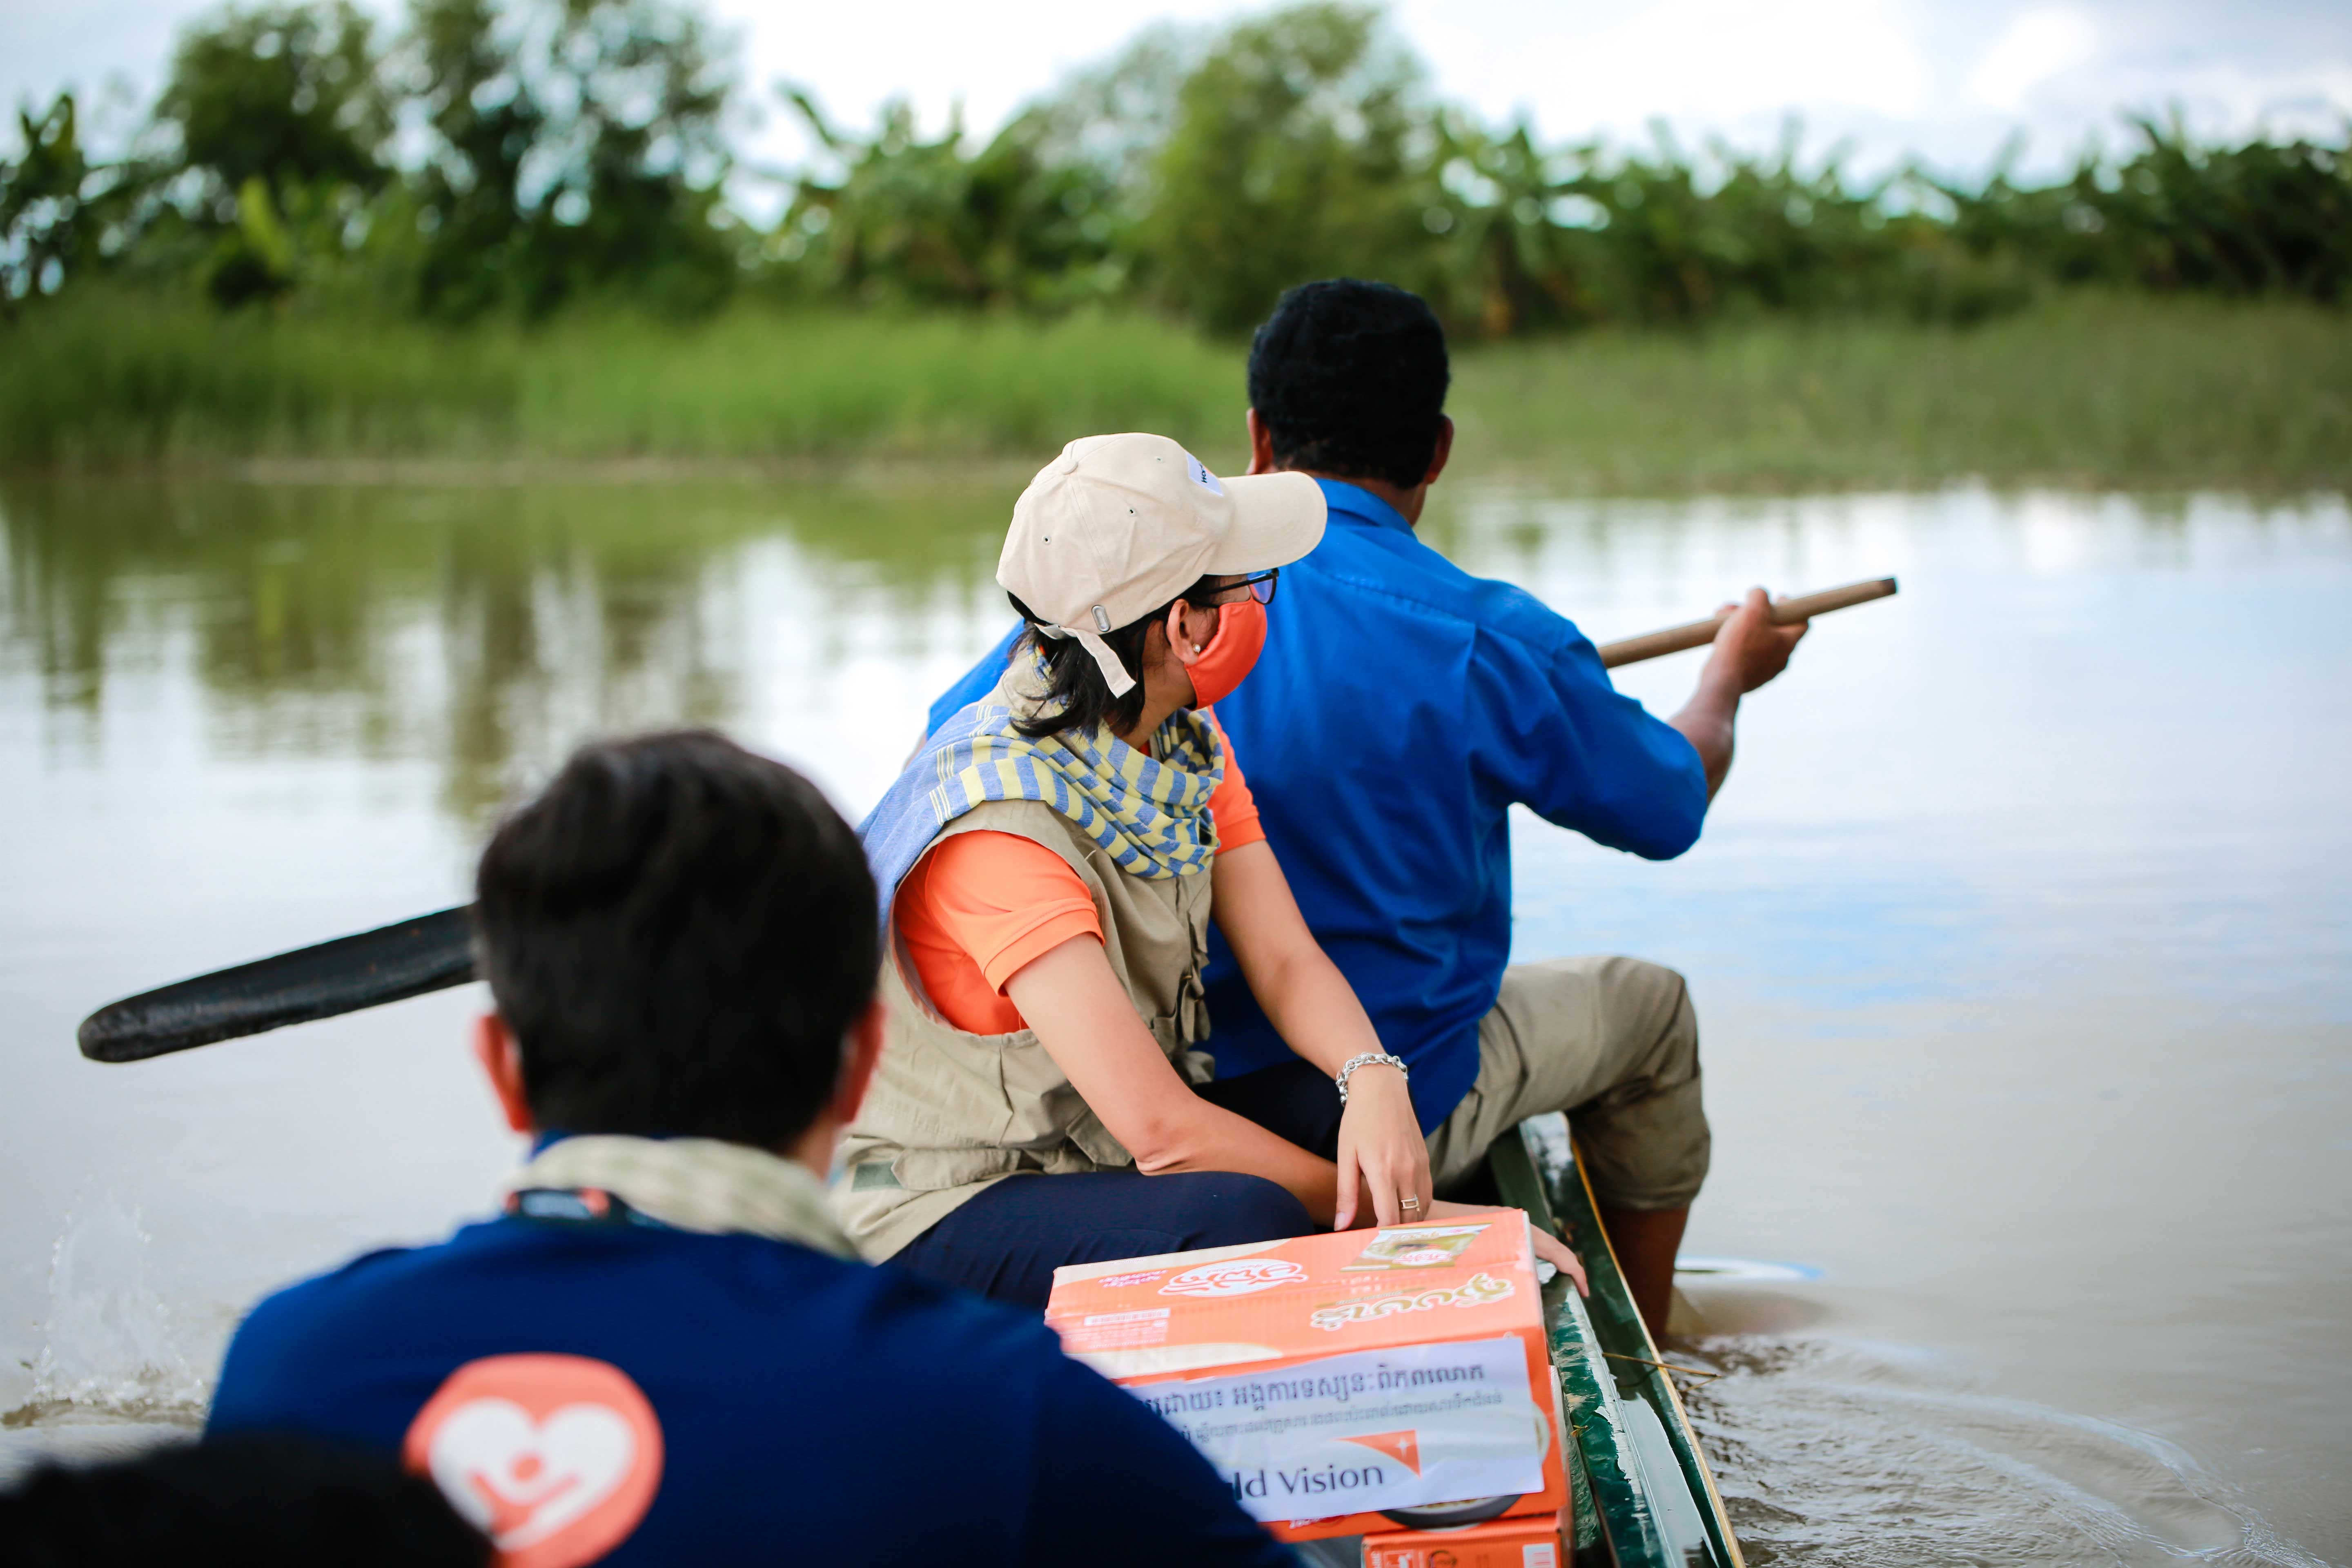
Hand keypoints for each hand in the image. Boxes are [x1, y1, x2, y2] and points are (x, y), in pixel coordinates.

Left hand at [1333, 1064, 1432, 1229]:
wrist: (1382, 1090)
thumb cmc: (1358, 1122)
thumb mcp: (1346, 1156)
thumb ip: (1346, 1195)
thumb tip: (1341, 1227)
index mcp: (1383, 1172)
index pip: (1389, 1219)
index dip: (1382, 1237)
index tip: (1372, 1247)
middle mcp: (1407, 1172)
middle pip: (1409, 1219)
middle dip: (1397, 1235)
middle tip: (1383, 1245)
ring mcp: (1420, 1167)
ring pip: (1422, 1210)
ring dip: (1410, 1224)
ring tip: (1394, 1234)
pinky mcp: (1426, 1161)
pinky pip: (1428, 1195)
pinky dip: (1419, 1209)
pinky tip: (1405, 1212)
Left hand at [1424, 1199, 1587, 1294]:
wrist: (1410, 1211)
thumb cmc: (1432, 1232)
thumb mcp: (1466, 1255)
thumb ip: (1488, 1272)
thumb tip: (1514, 1299)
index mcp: (1511, 1226)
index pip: (1554, 1248)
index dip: (1574, 1269)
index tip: (1584, 1290)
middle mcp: (1511, 1222)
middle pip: (1550, 1246)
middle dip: (1567, 1268)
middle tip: (1576, 1295)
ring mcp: (1502, 1223)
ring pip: (1537, 1244)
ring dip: (1552, 1264)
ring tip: (1559, 1290)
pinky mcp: (1493, 1228)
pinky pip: (1522, 1244)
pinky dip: (1534, 1260)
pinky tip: (1529, 1279)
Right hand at [1706, 587, 1807, 694]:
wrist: (1722, 680)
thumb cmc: (1739, 645)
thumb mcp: (1752, 610)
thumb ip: (1759, 596)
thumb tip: (1758, 594)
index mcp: (1788, 643)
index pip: (1803, 622)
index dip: (1792, 608)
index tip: (1778, 600)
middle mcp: (1781, 658)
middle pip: (1773, 629)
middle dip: (1754, 614)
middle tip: (1736, 607)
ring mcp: (1766, 670)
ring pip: (1756, 641)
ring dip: (1741, 626)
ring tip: (1721, 619)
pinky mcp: (1750, 678)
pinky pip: (1746, 655)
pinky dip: (1736, 643)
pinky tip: (1720, 637)